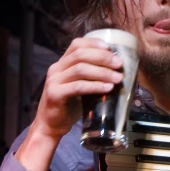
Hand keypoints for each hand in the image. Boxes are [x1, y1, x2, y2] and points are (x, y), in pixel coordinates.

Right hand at [16, 37, 123, 170]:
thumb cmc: (68, 107)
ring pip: (80, 69)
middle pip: (80, 55)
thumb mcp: (79, 87)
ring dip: (102, 72)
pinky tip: (107, 88)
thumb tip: (116, 72)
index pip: (76, 45)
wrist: (50, 126)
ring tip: (118, 78)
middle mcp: (56, 69)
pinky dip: (94, 86)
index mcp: (61, 64)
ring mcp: (54, 81)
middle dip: (103, 57)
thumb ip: (90, 77)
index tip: (110, 48)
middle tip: (119, 64)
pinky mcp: (55, 94)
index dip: (94, 43)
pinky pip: (78, 87)